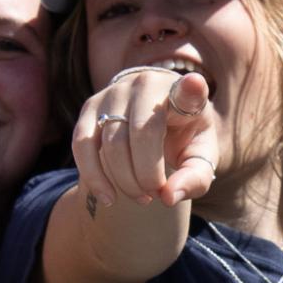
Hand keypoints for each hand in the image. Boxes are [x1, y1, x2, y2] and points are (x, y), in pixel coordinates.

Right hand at [73, 68, 218, 207]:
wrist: (155, 118)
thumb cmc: (183, 138)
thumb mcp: (200, 157)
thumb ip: (194, 178)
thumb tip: (168, 197)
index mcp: (183, 94)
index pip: (188, 91)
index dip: (191, 89)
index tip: (194, 84)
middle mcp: (147, 84)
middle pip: (142, 134)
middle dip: (148, 176)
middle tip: (156, 195)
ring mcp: (115, 91)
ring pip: (111, 142)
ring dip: (125, 180)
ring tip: (141, 198)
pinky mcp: (91, 106)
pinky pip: (82, 143)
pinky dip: (93, 176)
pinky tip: (108, 198)